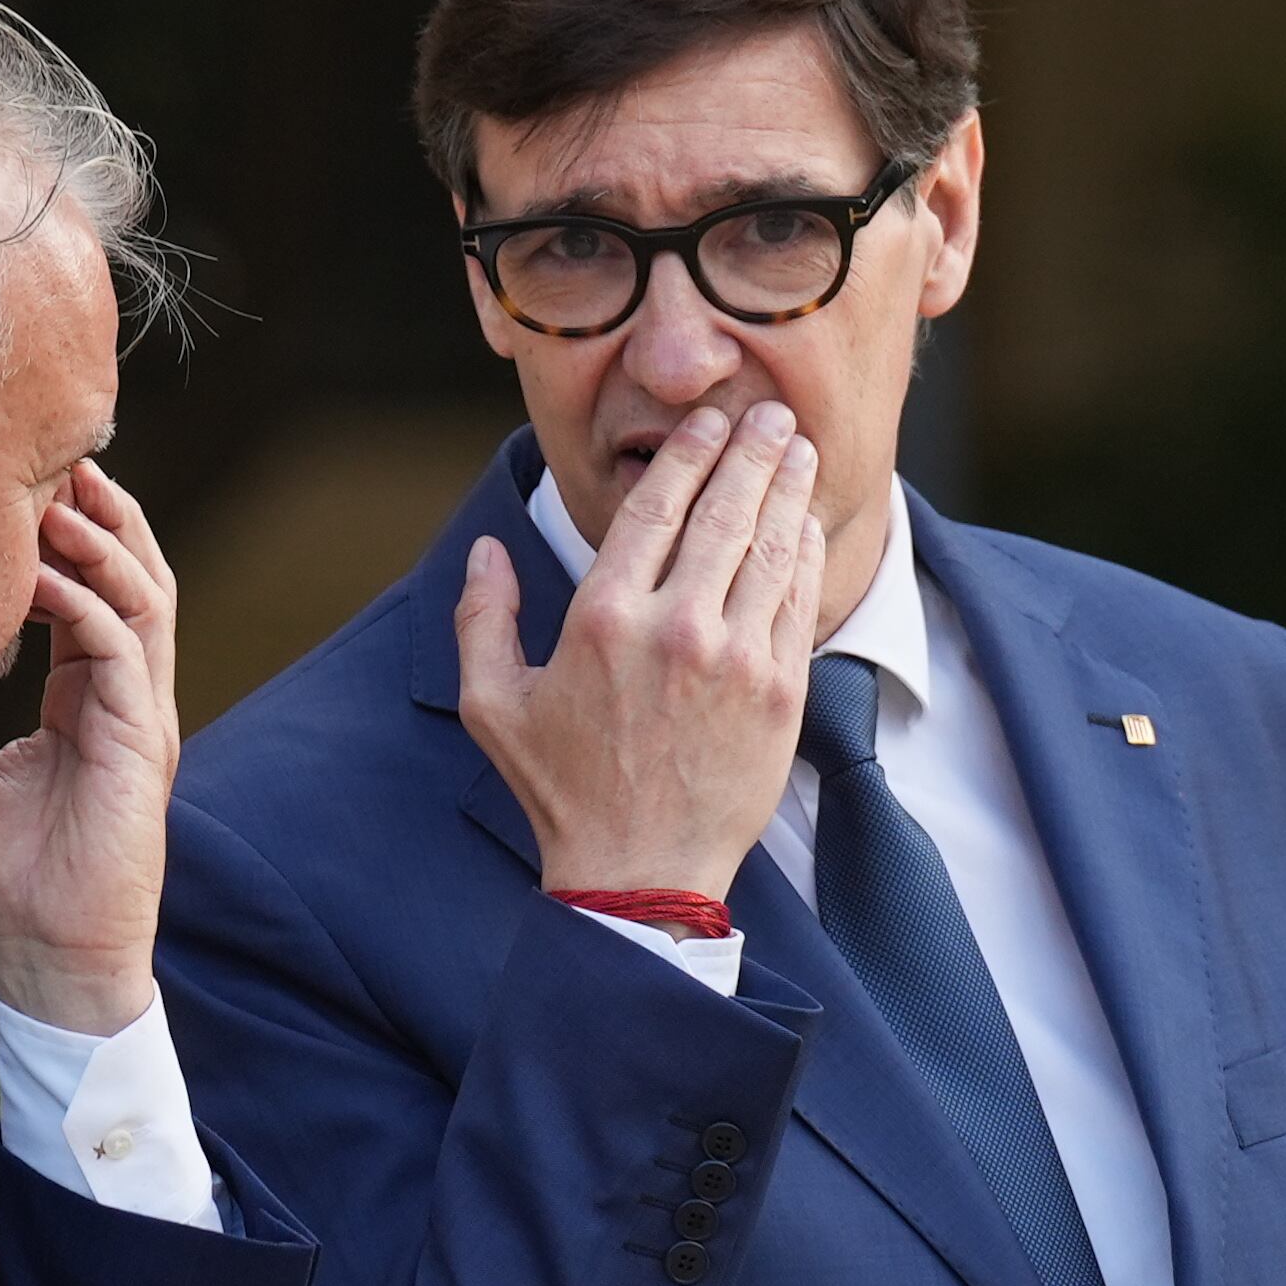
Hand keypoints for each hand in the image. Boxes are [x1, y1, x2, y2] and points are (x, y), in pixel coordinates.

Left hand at [0, 461, 179, 1036]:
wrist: (45, 953)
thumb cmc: (10, 875)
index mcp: (88, 699)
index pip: (94, 593)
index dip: (69, 537)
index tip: (24, 486)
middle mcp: (125, 697)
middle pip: (136, 575)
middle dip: (103, 514)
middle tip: (58, 459)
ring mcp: (142, 715)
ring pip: (145, 597)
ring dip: (103, 542)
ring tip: (56, 497)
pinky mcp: (143, 742)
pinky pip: (121, 649)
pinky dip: (86, 603)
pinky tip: (39, 577)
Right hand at [457, 400, 825, 899]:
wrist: (640, 873)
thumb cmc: (563, 790)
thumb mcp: (495, 705)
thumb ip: (482, 618)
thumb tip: (486, 550)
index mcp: (603, 619)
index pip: (656, 508)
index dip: (689, 454)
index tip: (708, 421)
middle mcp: (675, 628)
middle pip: (724, 512)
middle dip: (751, 451)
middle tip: (768, 413)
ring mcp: (736, 660)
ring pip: (770, 548)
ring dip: (786, 488)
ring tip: (795, 448)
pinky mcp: (780, 692)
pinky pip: (797, 602)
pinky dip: (803, 553)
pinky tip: (804, 522)